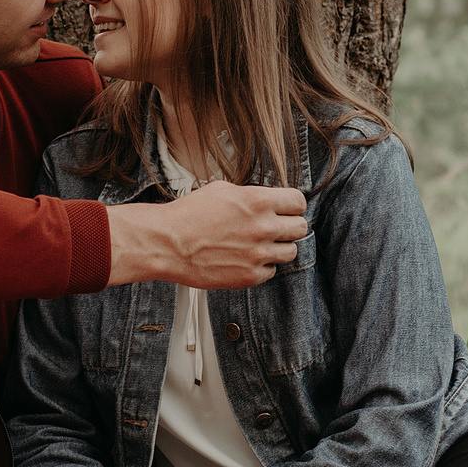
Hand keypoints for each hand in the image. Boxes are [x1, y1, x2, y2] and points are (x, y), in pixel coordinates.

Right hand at [107, 181, 307, 288]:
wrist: (167, 243)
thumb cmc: (188, 215)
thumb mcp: (222, 190)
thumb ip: (251, 195)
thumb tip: (267, 200)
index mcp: (258, 201)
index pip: (298, 202)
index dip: (292, 206)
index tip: (287, 209)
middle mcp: (263, 227)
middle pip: (300, 228)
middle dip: (289, 226)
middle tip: (275, 227)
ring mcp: (258, 254)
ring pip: (291, 252)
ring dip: (279, 248)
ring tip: (260, 245)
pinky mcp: (250, 276)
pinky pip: (272, 271)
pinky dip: (263, 266)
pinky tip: (246, 258)